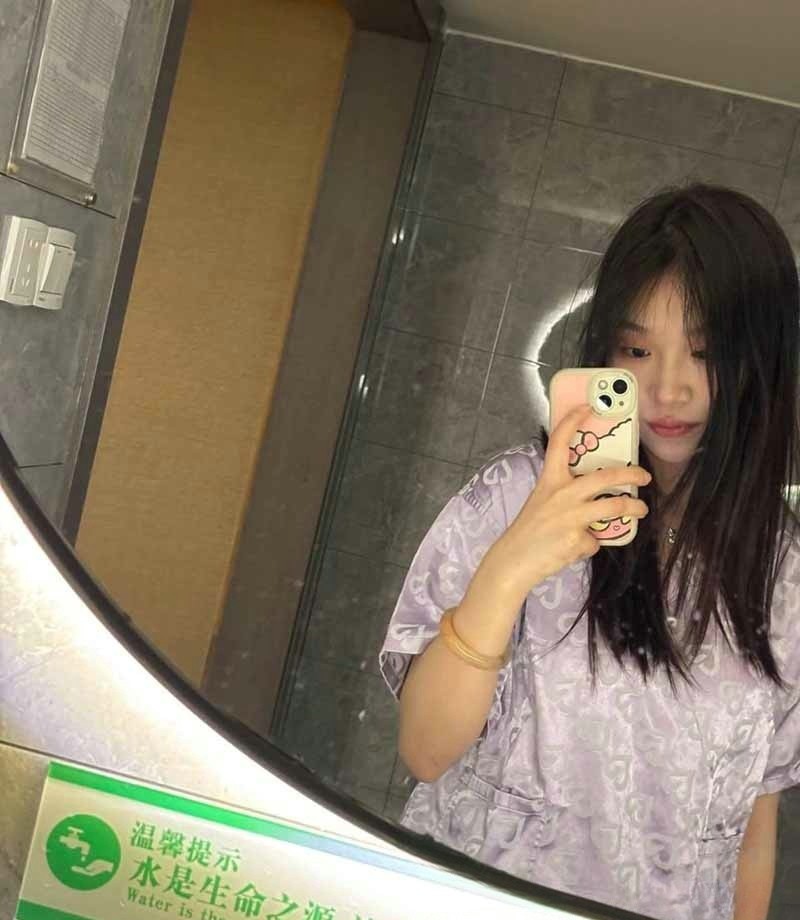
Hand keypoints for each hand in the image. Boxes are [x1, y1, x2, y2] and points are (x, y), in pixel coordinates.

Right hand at [479, 404, 650, 603]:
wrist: (513, 560)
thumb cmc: (528, 531)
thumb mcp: (542, 502)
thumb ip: (566, 494)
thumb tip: (596, 495)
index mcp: (550, 480)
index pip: (559, 442)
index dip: (573, 420)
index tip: (587, 407)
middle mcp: (561, 494)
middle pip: (605, 477)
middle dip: (632, 474)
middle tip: (644, 477)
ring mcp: (571, 517)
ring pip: (614, 506)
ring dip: (634, 508)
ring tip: (640, 509)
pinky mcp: (577, 540)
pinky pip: (596, 539)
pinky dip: (591, 544)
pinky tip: (576, 547)